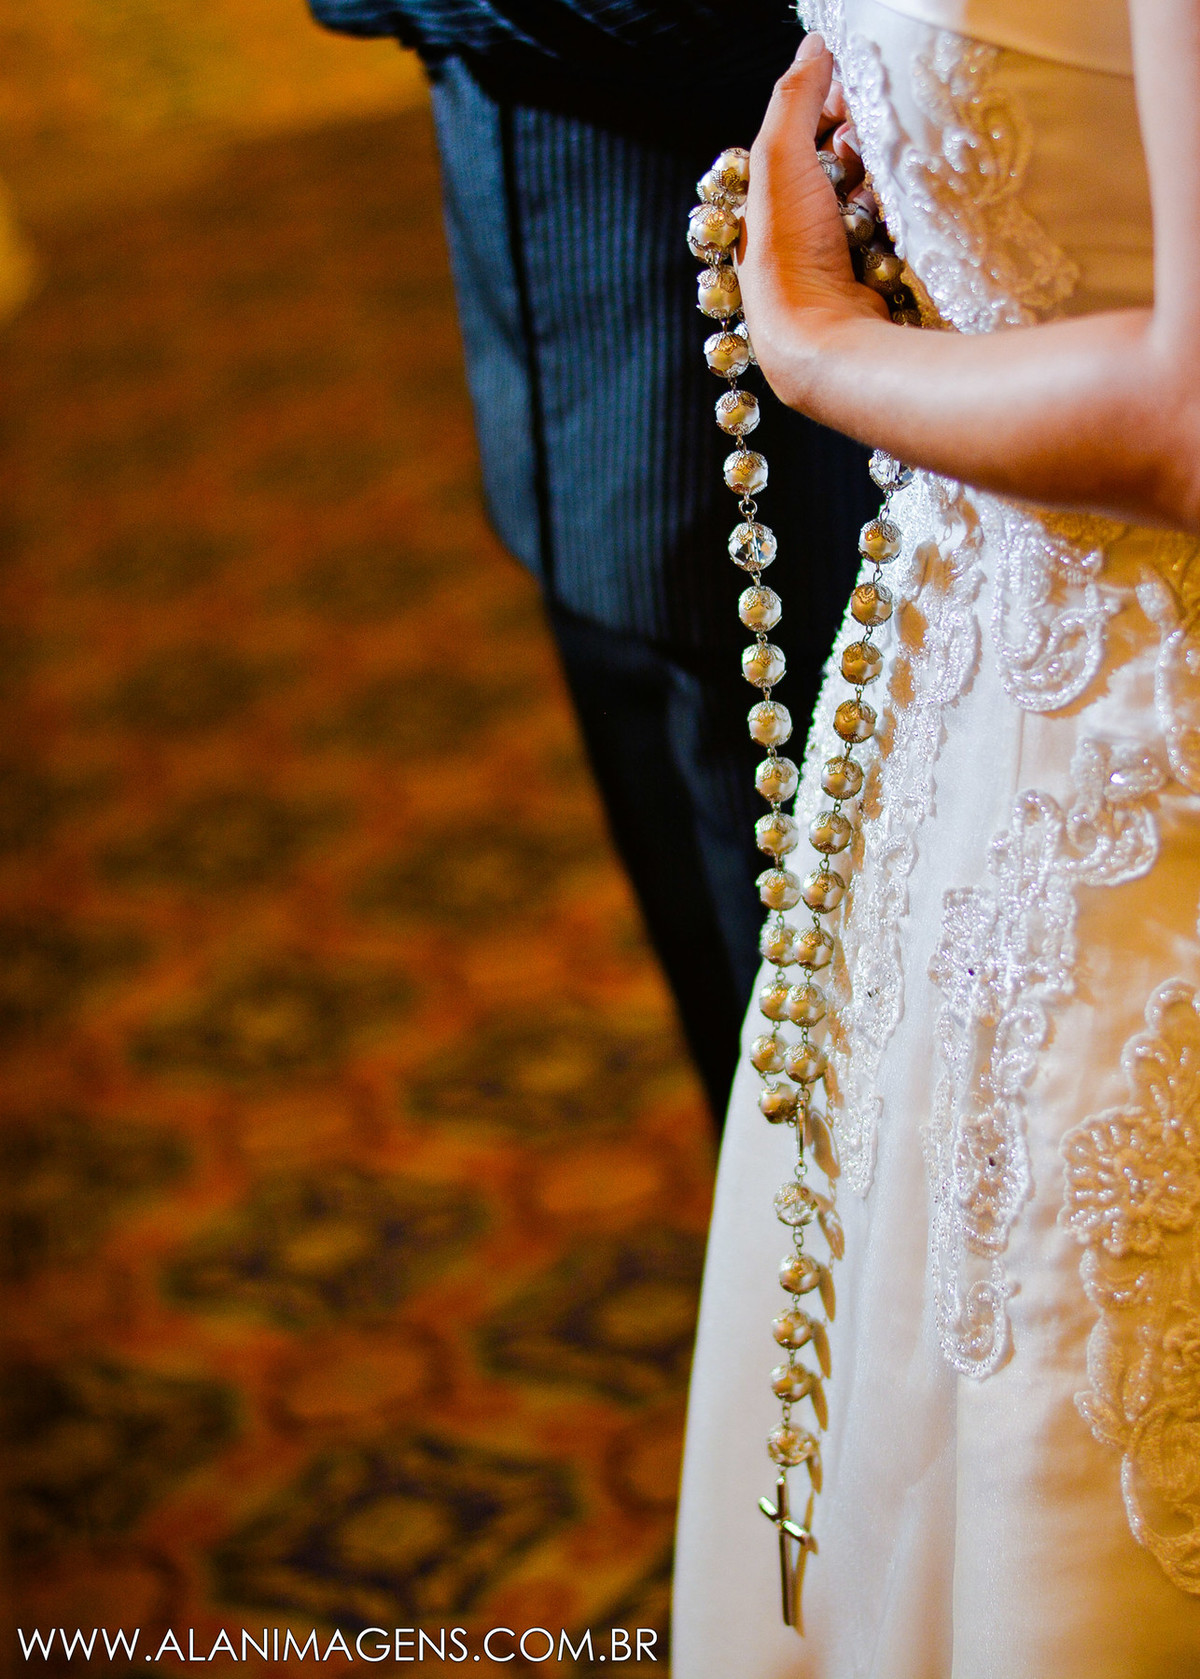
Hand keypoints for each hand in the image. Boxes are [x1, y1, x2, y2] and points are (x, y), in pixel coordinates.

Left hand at [739, 36, 889, 396]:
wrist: (823, 343)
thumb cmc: (790, 256)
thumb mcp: (780, 160)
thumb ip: (793, 99)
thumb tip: (812, 47)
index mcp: (764, 212)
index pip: (799, 143)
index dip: (826, 113)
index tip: (853, 99)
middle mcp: (795, 243)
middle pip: (838, 174)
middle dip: (859, 153)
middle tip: (874, 145)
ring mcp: (836, 271)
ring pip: (871, 207)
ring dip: (884, 190)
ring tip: (889, 186)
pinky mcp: (873, 293)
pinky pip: (896, 242)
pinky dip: (903, 227)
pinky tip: (908, 226)